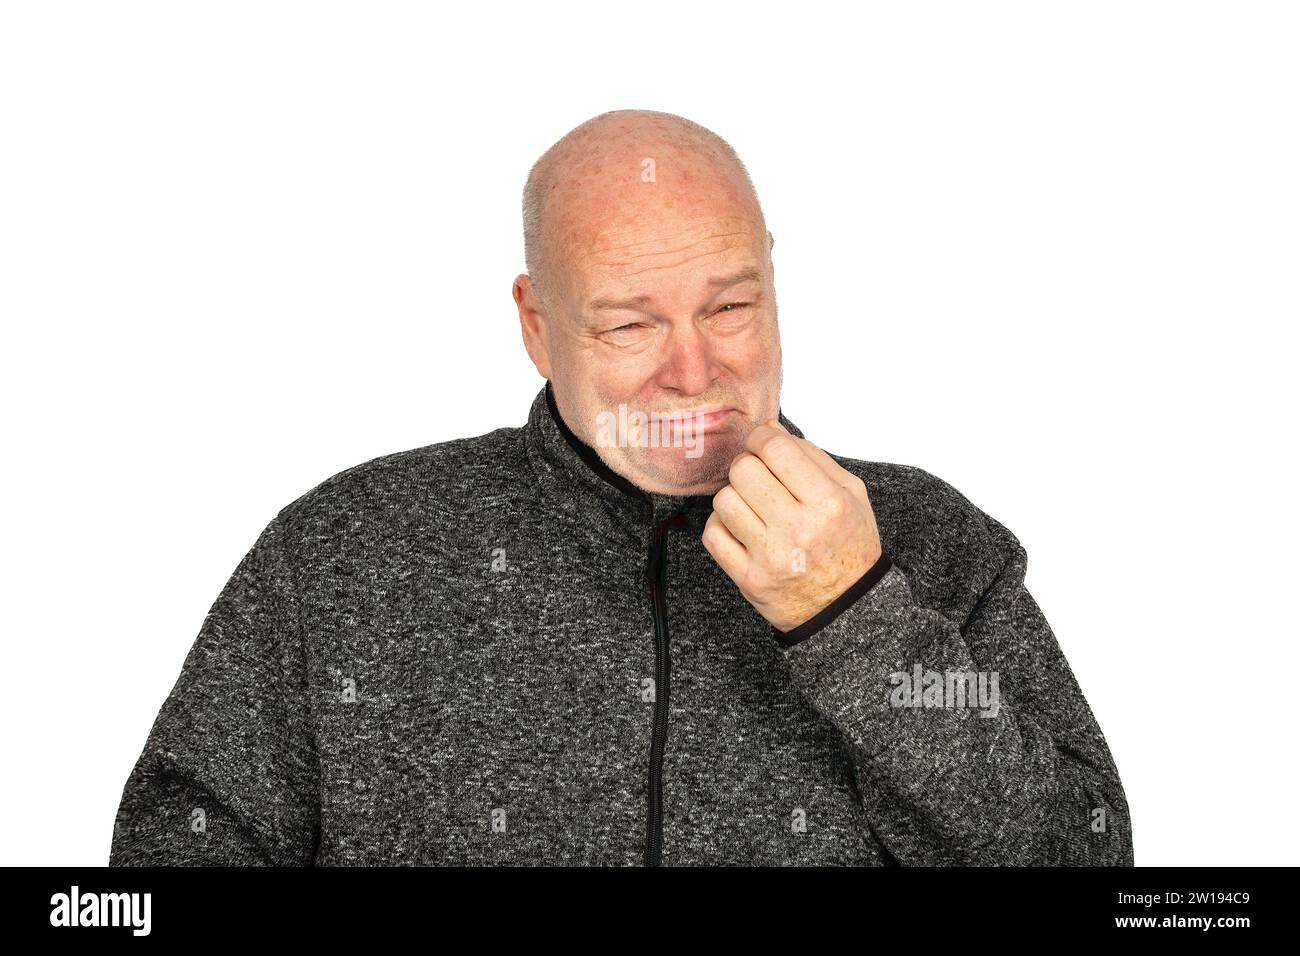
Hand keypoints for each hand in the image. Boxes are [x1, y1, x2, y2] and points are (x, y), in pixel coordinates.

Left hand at [702, 419, 882, 632]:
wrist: (846, 609)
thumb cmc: (849, 545)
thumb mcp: (851, 495)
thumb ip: (812, 457)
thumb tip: (769, 429)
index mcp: (829, 504)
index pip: (776, 448)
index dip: (761, 437)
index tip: (762, 443)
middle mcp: (799, 529)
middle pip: (744, 470)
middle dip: (747, 464)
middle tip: (758, 475)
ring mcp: (770, 557)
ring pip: (724, 500)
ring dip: (734, 496)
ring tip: (752, 505)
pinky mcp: (748, 579)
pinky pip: (712, 534)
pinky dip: (722, 525)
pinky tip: (741, 527)